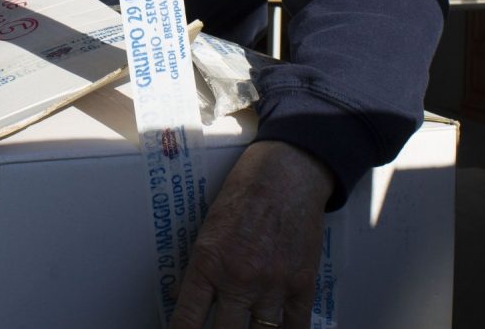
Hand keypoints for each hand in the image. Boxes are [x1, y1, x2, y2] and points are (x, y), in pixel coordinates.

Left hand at [170, 141, 335, 328]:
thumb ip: (200, 266)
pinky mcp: (302, 283)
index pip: (187, 319)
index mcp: (208, 262)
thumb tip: (182, 299)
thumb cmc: (245, 192)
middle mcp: (239, 278)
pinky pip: (295, 327)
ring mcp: (273, 284)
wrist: (288, 172)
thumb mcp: (209, 226)